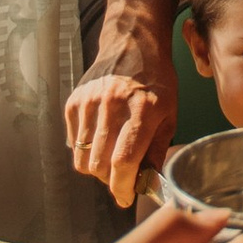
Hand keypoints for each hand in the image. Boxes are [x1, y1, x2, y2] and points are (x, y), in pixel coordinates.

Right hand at [64, 21, 176, 204]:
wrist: (131, 45)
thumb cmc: (157, 82)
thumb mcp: (169, 115)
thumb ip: (156, 152)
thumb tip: (146, 186)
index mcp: (142, 110)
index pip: (123, 161)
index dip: (122, 187)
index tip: (126, 197)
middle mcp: (111, 106)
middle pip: (100, 165)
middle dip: (111, 181)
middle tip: (122, 177)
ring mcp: (88, 103)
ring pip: (83, 159)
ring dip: (97, 168)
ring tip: (111, 158)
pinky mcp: (73, 102)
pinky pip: (74, 144)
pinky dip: (86, 150)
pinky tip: (101, 138)